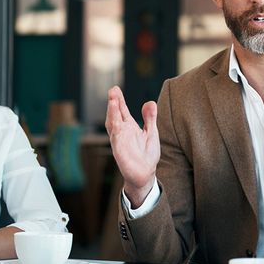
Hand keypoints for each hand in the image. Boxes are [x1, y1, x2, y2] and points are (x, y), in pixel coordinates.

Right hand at [105, 86, 159, 205]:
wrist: (145, 174)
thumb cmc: (147, 155)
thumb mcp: (151, 133)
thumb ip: (150, 118)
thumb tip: (150, 102)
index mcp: (130, 127)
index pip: (122, 110)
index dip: (119, 100)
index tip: (115, 89)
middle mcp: (123, 131)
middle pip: (115, 114)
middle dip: (113, 102)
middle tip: (112, 89)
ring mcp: (120, 139)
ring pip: (113, 123)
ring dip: (112, 111)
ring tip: (112, 98)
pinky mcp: (119, 148)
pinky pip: (115, 136)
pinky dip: (115, 126)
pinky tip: (114, 118)